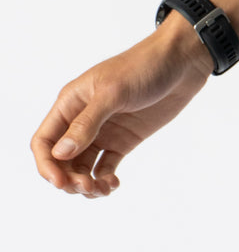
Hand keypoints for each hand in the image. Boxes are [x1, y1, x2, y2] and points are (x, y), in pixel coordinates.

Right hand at [30, 26, 211, 197]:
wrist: (182, 62)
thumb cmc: (144, 66)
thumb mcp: (113, 92)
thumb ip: (87, 123)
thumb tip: (61, 153)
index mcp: (71, 103)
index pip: (44, 141)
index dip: (47, 165)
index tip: (60, 182)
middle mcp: (82, 120)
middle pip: (61, 160)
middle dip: (68, 179)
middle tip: (87, 186)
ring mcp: (103, 131)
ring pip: (82, 167)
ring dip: (86, 183)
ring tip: (102, 189)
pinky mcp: (123, 140)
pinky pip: (105, 167)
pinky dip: (104, 180)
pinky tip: (113, 184)